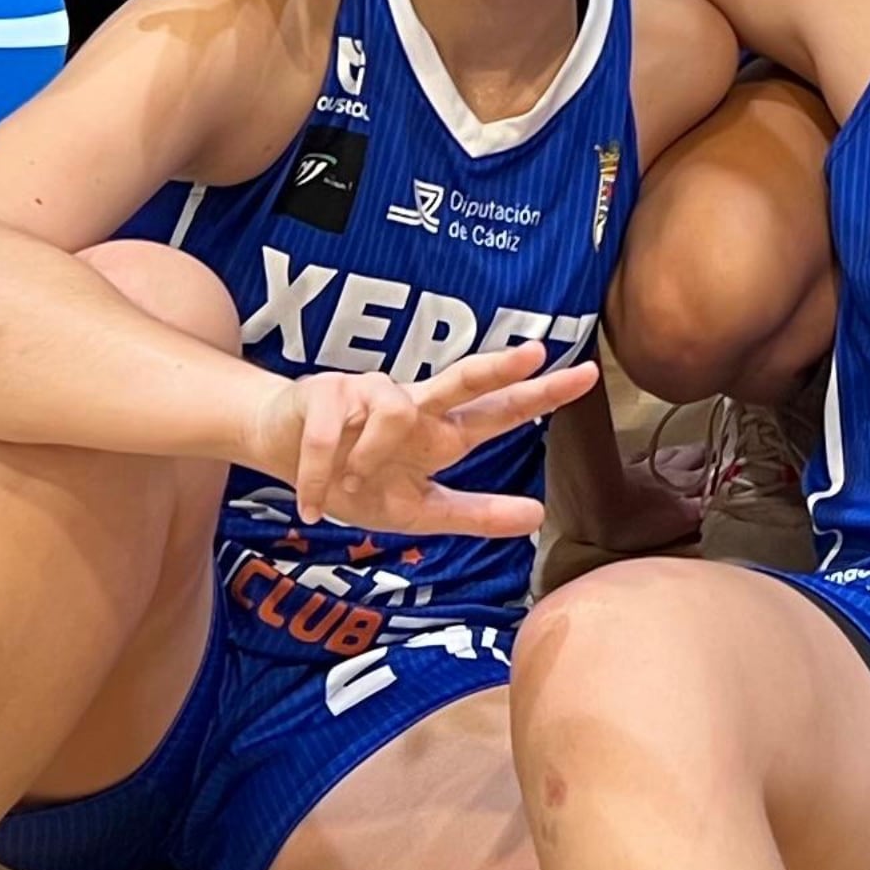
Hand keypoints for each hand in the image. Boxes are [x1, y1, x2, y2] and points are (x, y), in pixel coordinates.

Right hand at [279, 337, 600, 537]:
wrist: (282, 452)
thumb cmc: (354, 478)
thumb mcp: (415, 510)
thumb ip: (473, 513)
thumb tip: (537, 516)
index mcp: (439, 434)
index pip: (498, 412)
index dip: (540, 395)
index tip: (587, 376)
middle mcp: (414, 406)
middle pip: (463, 379)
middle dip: (498, 367)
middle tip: (536, 353)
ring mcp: (370, 391)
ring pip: (392, 411)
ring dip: (368, 459)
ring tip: (348, 483)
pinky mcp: (327, 392)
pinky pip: (330, 438)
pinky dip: (320, 476)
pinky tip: (312, 499)